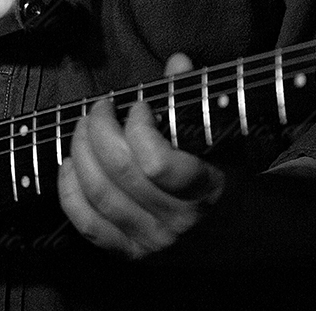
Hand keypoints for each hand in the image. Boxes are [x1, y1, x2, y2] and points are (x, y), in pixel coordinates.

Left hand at [58, 54, 223, 258]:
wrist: (244, 235)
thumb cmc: (229, 175)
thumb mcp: (223, 136)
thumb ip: (195, 97)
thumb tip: (177, 61)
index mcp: (205, 190)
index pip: (156, 163)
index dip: (139, 127)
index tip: (140, 105)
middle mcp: (176, 221)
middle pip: (119, 172)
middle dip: (99, 129)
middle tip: (101, 107)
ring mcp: (151, 241)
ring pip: (99, 195)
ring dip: (81, 152)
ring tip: (84, 127)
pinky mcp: (131, 254)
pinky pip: (89, 226)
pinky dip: (70, 192)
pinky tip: (70, 164)